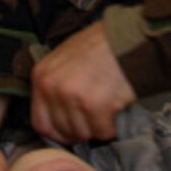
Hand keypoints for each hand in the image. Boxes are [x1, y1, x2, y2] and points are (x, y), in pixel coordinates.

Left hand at [28, 22, 135, 142]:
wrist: (130, 37)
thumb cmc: (101, 46)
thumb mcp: (66, 57)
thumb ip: (55, 83)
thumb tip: (56, 114)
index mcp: (42, 75)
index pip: (40, 123)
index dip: (58, 133)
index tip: (72, 132)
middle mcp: (53, 86)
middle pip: (63, 130)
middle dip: (81, 129)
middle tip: (95, 118)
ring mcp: (73, 96)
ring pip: (83, 133)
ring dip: (97, 127)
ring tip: (107, 109)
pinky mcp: (95, 105)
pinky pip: (102, 131)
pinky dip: (112, 127)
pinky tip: (116, 109)